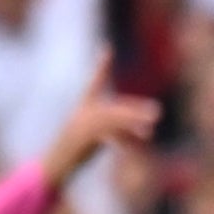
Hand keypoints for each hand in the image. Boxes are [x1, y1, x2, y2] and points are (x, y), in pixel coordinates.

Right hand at [40, 58, 161, 190]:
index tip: (107, 50)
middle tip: (157, 112)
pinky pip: (109, 135)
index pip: (94, 83)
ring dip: (134, 123)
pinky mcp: (85, 137)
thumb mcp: (91, 138)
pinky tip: (139, 141)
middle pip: (115, 108)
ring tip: (152, 128)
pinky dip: (125, 140)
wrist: (55, 163)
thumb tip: (133, 134)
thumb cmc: (71, 152)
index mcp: (84, 107)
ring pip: (114, 120)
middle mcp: (84, 112)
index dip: (101, 67)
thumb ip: (110, 131)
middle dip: (135, 110)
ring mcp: (84, 124)